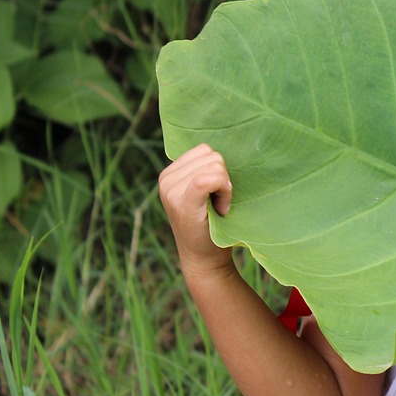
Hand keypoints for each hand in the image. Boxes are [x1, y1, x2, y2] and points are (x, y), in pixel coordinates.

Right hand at [158, 143, 235, 276]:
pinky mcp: (182, 200)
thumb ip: (206, 169)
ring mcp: (170, 189)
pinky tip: (221, 209)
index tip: (216, 195)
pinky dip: (225, 191)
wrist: (205, 258)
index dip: (219, 170)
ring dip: (225, 186)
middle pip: (212, 155)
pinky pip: (211, 177)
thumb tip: (229, 137)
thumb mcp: (207, 192)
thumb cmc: (214, 225)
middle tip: (217, 203)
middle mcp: (166, 178)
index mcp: (170, 173)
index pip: (205, 150)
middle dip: (223, 178)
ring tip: (216, 207)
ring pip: (215, 164)